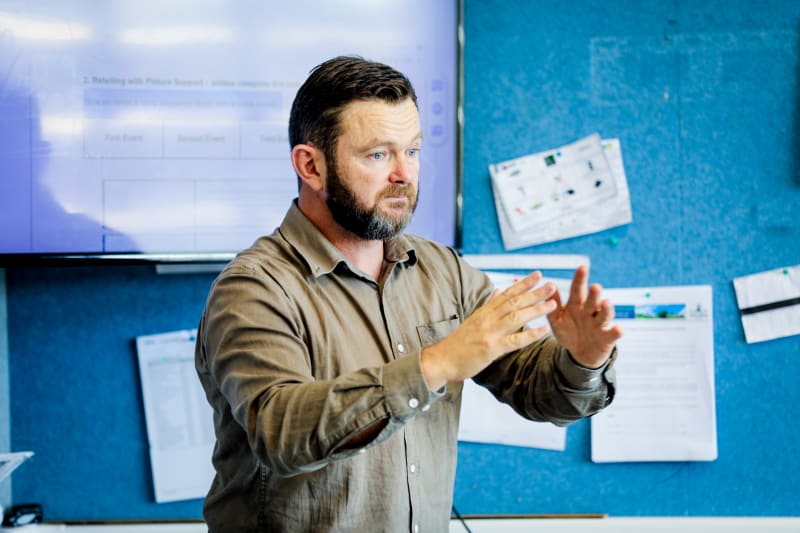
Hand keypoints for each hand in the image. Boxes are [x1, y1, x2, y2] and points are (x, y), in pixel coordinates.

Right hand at [421, 271, 556, 389]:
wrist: (442, 360)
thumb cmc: (458, 343)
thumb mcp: (472, 320)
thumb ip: (488, 305)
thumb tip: (498, 291)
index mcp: (484, 312)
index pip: (507, 293)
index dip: (523, 284)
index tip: (538, 275)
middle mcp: (487, 319)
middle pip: (514, 301)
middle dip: (534, 292)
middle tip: (552, 285)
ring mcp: (489, 332)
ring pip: (516, 316)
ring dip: (536, 309)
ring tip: (552, 304)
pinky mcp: (491, 348)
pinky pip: (514, 340)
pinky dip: (530, 334)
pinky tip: (543, 330)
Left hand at [546, 265, 622, 367]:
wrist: (579, 353)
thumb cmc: (569, 333)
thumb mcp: (557, 321)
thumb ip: (553, 306)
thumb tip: (549, 286)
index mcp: (576, 306)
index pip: (578, 290)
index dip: (580, 280)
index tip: (582, 268)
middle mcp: (590, 312)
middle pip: (592, 301)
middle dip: (594, 294)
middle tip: (595, 286)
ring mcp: (599, 324)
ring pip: (604, 314)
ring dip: (606, 309)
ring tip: (606, 303)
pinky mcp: (607, 337)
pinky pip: (612, 334)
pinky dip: (616, 331)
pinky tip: (618, 328)